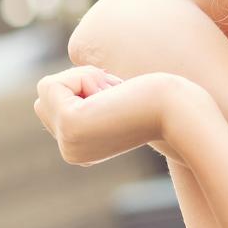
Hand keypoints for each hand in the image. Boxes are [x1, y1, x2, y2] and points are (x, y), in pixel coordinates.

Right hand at [33, 66, 200, 165]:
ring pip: (46, 89)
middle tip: (117, 94)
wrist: (182, 111)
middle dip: (79, 82)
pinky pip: (52, 83)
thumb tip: (53, 87)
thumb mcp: (114, 102)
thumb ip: (87, 100)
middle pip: (45, 98)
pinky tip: (112, 92)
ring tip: (115, 94)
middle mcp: (70, 151)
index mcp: (81, 148)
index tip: (119, 98)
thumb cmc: (161, 99)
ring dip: (82, 78)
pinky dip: (82, 76)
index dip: (85, 89)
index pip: (55, 105)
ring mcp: (68, 142)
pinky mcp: (70, 125)